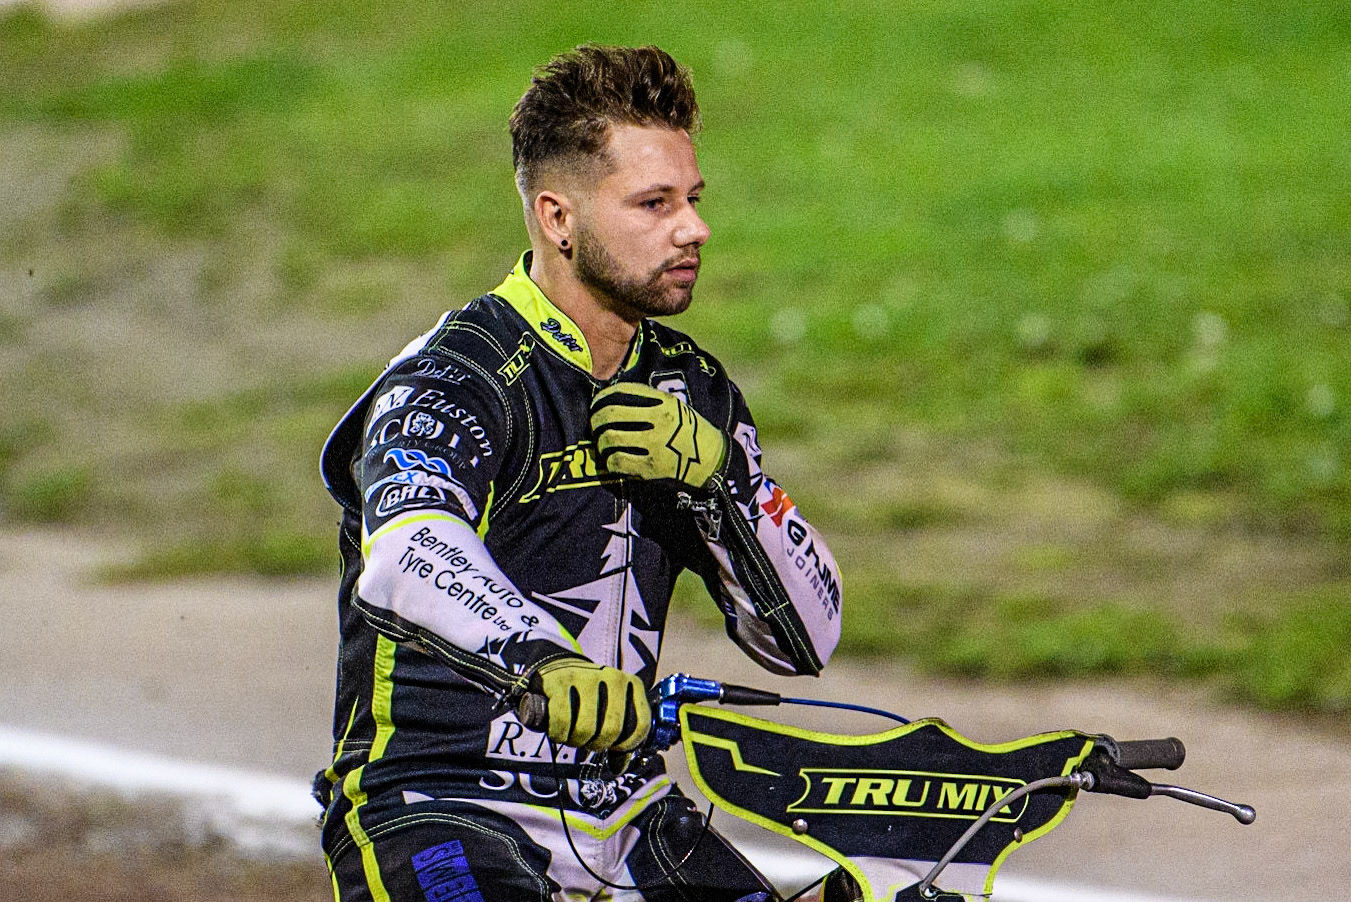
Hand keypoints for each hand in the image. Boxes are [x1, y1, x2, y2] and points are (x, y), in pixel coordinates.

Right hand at [523, 658, 650, 751]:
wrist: (556, 669)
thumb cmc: (586, 697)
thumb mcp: (609, 710)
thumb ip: (619, 737)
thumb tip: (619, 766)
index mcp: (631, 684)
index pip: (641, 725)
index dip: (627, 745)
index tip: (613, 747)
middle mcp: (612, 677)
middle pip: (611, 731)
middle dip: (596, 744)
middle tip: (586, 740)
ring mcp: (587, 677)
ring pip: (586, 729)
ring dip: (575, 740)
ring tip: (571, 733)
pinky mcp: (560, 681)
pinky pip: (562, 721)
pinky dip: (558, 733)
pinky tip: (558, 730)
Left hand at [590, 383, 725, 487]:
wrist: (712, 459)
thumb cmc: (690, 431)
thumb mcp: (675, 407)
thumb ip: (650, 401)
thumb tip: (614, 398)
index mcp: (663, 402)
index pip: (622, 391)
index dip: (603, 396)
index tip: (597, 402)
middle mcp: (658, 421)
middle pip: (610, 414)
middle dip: (596, 419)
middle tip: (594, 424)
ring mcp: (654, 444)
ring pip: (610, 439)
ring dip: (601, 442)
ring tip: (602, 444)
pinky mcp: (651, 467)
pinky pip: (618, 462)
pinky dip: (609, 461)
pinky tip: (611, 460)